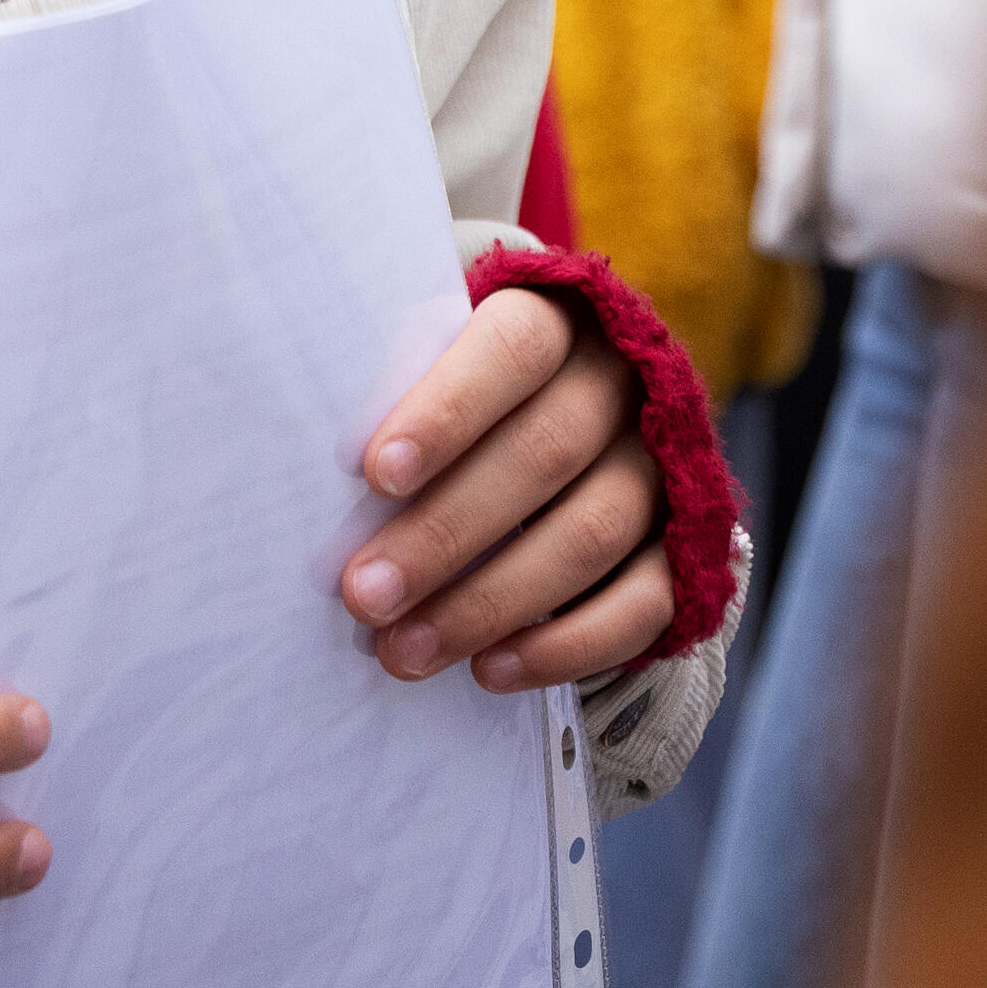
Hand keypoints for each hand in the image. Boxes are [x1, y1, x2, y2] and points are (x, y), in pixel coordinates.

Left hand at [337, 286, 670, 690]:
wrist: (578, 416)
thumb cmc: (465, 382)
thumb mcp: (435, 348)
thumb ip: (396, 368)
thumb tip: (297, 421)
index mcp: (561, 315)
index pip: (515, 346)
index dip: (448, 408)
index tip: (373, 472)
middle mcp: (625, 385)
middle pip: (544, 453)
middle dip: (445, 532)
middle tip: (361, 593)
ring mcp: (664, 469)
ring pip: (591, 533)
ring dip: (490, 601)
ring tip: (403, 651)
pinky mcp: (689, 548)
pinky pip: (644, 604)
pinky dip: (566, 646)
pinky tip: (489, 672)